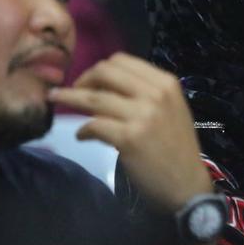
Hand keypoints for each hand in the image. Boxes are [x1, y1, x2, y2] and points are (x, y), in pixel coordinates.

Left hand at [48, 53, 211, 211]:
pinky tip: (82, 135)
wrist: (187, 184)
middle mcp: (155, 94)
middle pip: (105, 72)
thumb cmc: (177, 148)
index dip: (99, 69)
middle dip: (82, 79)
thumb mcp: (170, 109)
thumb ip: (146, 93)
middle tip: (71, 91)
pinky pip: (94, 125)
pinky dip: (83, 130)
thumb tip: (106, 85)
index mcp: (166, 82)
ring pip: (94, 97)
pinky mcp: (129, 138)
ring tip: (56, 100)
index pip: (122, 60)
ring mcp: (142, 115)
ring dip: (70, 98)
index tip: (88, 82)